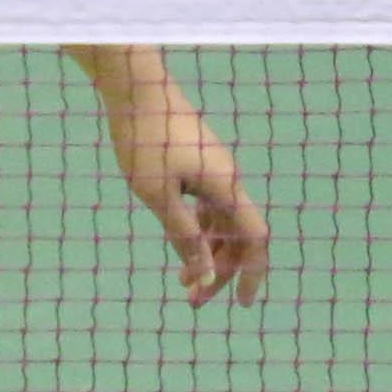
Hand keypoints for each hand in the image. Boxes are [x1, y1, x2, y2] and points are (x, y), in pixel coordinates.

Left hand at [105, 77, 270, 308]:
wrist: (136, 87)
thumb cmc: (143, 139)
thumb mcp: (158, 196)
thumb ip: (183, 235)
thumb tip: (206, 274)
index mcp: (226, 188)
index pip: (255, 239)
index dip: (253, 273)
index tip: (243, 304)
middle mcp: (227, 180)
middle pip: (237, 236)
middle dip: (220, 272)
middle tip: (194, 303)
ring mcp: (214, 170)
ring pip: (221, 222)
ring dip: (205, 254)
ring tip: (182, 284)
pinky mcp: (199, 163)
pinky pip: (208, 207)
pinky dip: (197, 230)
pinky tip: (178, 245)